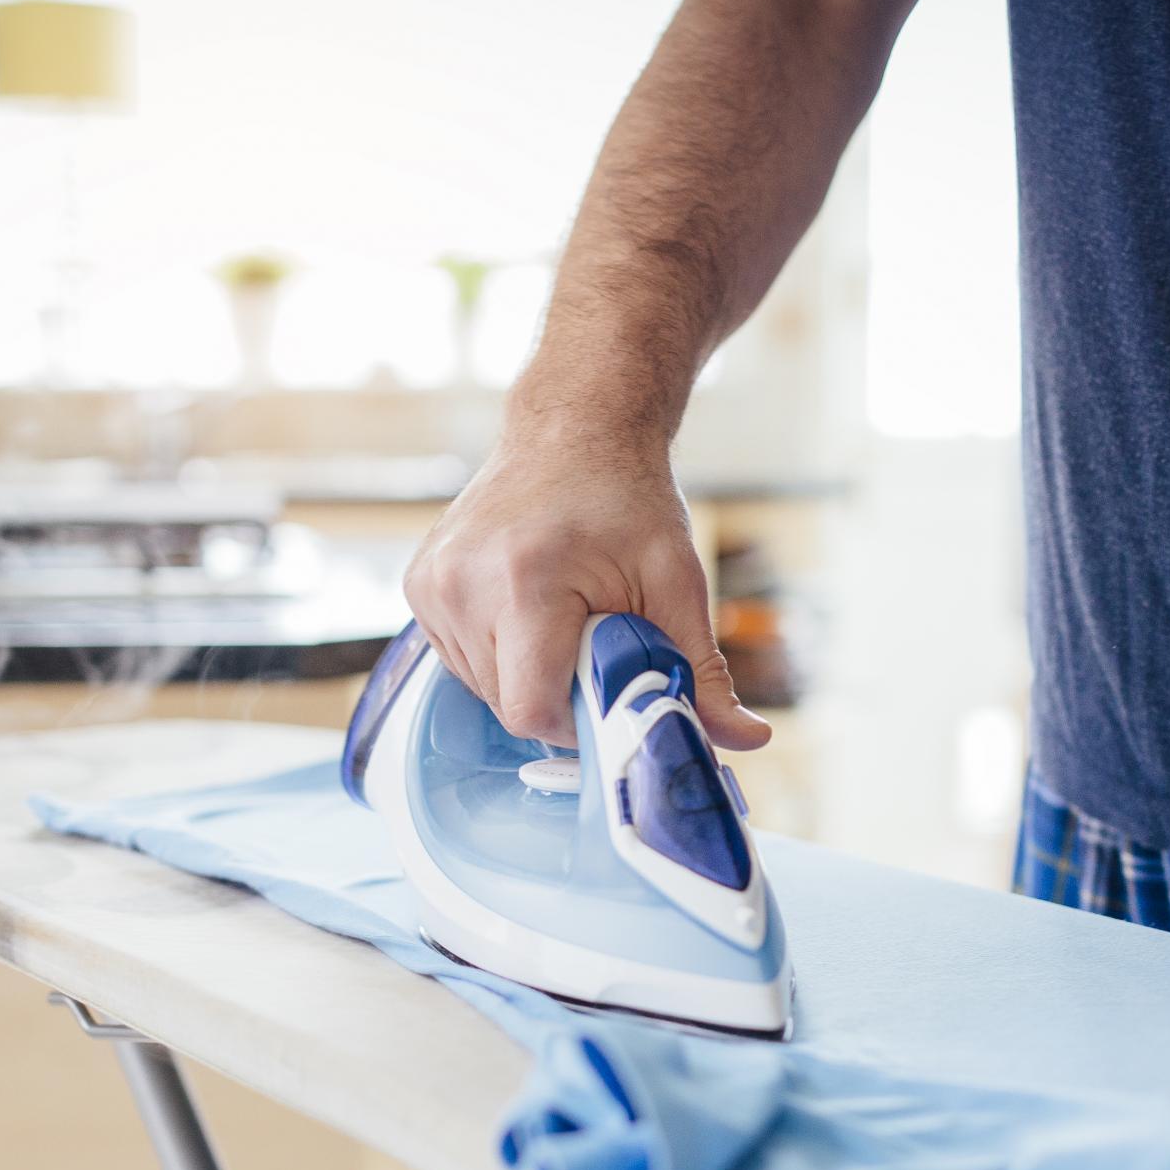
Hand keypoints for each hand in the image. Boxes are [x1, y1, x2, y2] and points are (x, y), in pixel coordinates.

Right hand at [402, 425, 769, 750]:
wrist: (572, 429)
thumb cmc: (627, 500)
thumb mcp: (677, 582)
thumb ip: (703, 671)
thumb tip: (749, 740)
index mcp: (524, 584)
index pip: (530, 711)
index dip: (577, 724)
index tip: (608, 691)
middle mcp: (463, 585)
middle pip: (507, 706)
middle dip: (558, 695)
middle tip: (594, 644)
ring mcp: (432, 584)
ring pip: (481, 690)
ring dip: (527, 676)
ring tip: (561, 618)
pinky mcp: (420, 584)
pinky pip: (460, 660)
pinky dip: (499, 654)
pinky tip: (527, 610)